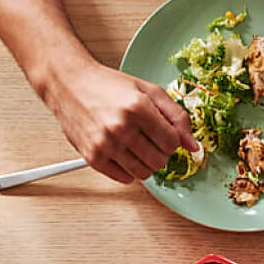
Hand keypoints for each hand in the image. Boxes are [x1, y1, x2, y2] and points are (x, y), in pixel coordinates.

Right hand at [42, 60, 199, 184]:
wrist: (70, 84)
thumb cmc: (108, 86)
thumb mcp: (148, 91)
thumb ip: (176, 116)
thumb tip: (193, 145)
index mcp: (138, 108)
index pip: (173, 143)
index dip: (172, 139)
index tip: (163, 133)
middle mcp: (121, 128)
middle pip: (160, 161)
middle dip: (160, 152)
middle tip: (149, 139)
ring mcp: (105, 145)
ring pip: (144, 174)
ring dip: (145, 163)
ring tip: (137, 146)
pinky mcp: (93, 158)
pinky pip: (124, 179)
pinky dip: (129, 171)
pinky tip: (124, 153)